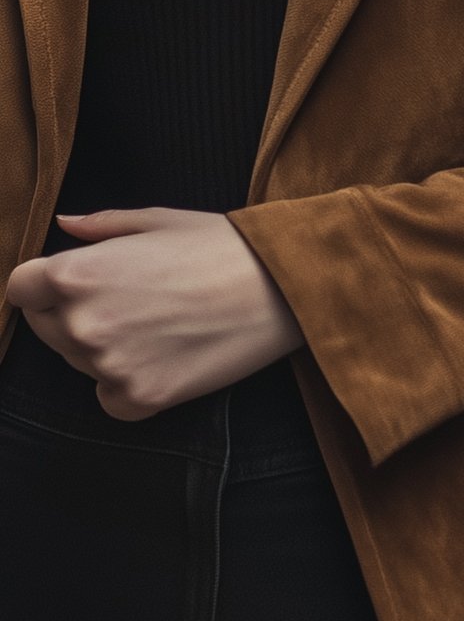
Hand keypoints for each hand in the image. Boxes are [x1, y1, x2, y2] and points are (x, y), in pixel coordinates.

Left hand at [3, 207, 306, 420]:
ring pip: (81, 363)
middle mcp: (82, 323)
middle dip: (73, 315)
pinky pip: (111, 399)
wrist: (281, 288)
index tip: (75, 285)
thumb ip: (101, 227)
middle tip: (131, 301)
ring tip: (158, 324)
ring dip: (105, 348)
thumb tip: (65, 225)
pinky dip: (131, 384)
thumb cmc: (221, 245)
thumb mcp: (157, 220)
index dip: (45, 285)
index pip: (21, 289)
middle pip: (47, 329)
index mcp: (76, 273)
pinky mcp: (140, 400)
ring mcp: (109, 366)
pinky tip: (167, 356)